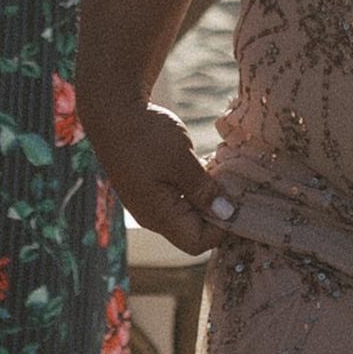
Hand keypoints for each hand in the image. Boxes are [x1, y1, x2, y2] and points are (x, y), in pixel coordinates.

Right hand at [97, 102, 229, 255]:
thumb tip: (228, 215)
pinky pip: (179, 198)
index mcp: (159, 215)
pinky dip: (195, 188)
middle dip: (217, 212)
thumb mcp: (182, 159)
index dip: (222, 229)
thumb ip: (204, 190)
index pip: (198, 243)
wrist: (112, 110)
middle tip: (235, 187)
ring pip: (188, 213)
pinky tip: (206, 167)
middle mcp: (153, 216)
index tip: (239, 203)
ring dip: (207, 198)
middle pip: (193, 231)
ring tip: (222, 174)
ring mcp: (150, 202)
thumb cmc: (145, 135)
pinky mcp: (150, 188)